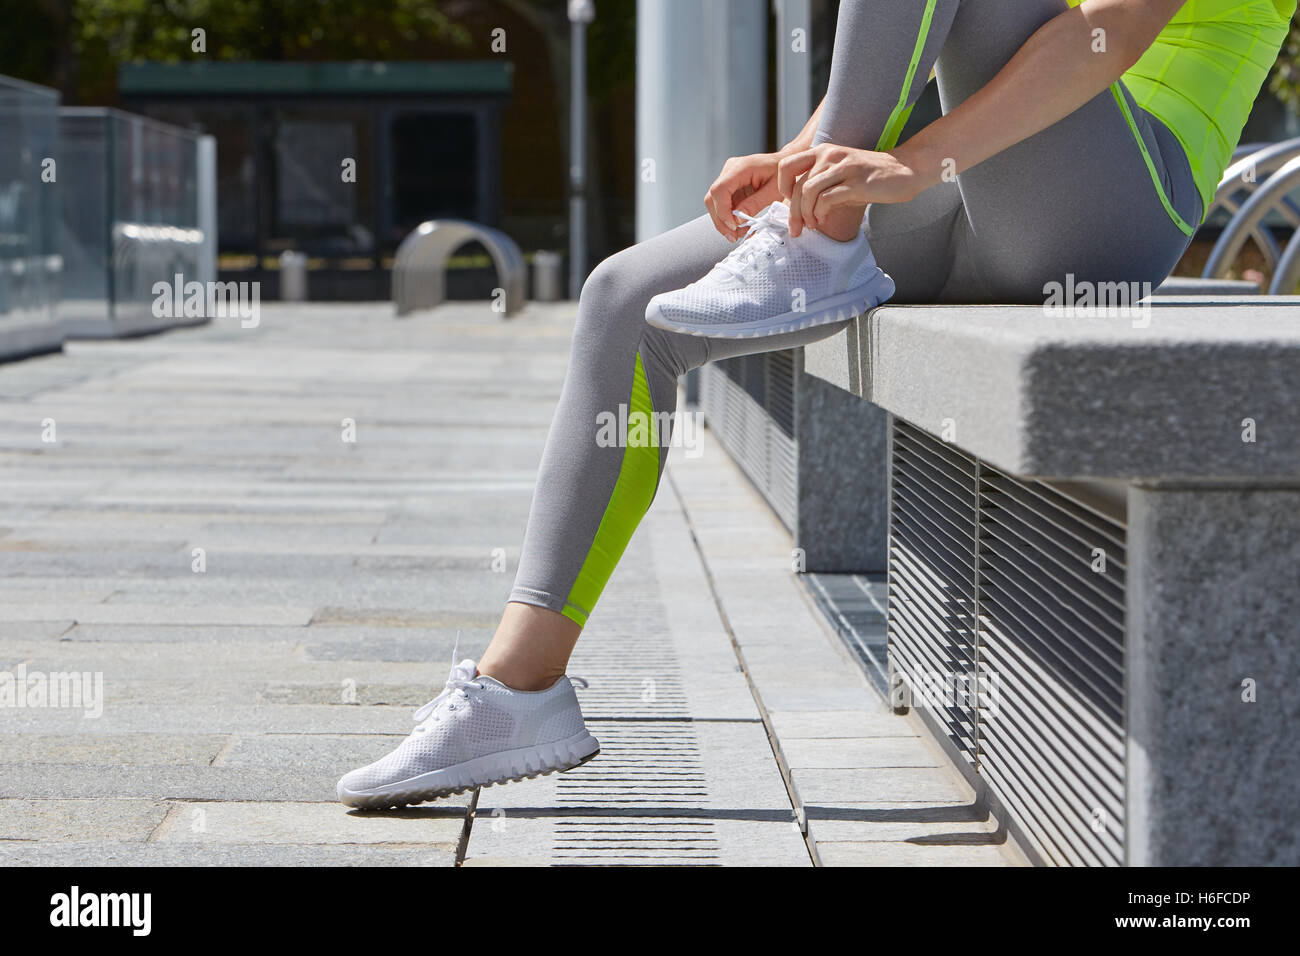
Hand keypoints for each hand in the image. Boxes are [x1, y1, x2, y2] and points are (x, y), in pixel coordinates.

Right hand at [704, 152, 785, 240]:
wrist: (786, 166)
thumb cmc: (783, 176)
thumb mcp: (774, 191)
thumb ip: (755, 204)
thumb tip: (737, 220)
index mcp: (741, 167)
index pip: (720, 189)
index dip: (722, 210)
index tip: (733, 226)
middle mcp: (730, 170)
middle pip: (712, 198)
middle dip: (720, 220)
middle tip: (733, 236)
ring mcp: (727, 177)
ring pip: (714, 203)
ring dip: (723, 221)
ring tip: (739, 233)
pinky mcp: (730, 186)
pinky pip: (722, 204)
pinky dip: (728, 218)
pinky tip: (740, 226)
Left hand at [777, 144, 924, 236]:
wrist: (906, 170)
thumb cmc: (872, 177)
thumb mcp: (841, 175)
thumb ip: (821, 185)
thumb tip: (799, 208)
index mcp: (824, 152)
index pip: (787, 165)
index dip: (782, 188)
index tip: (789, 205)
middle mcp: (831, 155)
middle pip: (797, 184)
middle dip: (792, 212)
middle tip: (796, 229)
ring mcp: (844, 168)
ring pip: (808, 191)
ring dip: (806, 214)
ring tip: (813, 225)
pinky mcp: (857, 182)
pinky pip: (827, 198)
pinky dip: (821, 213)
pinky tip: (824, 219)